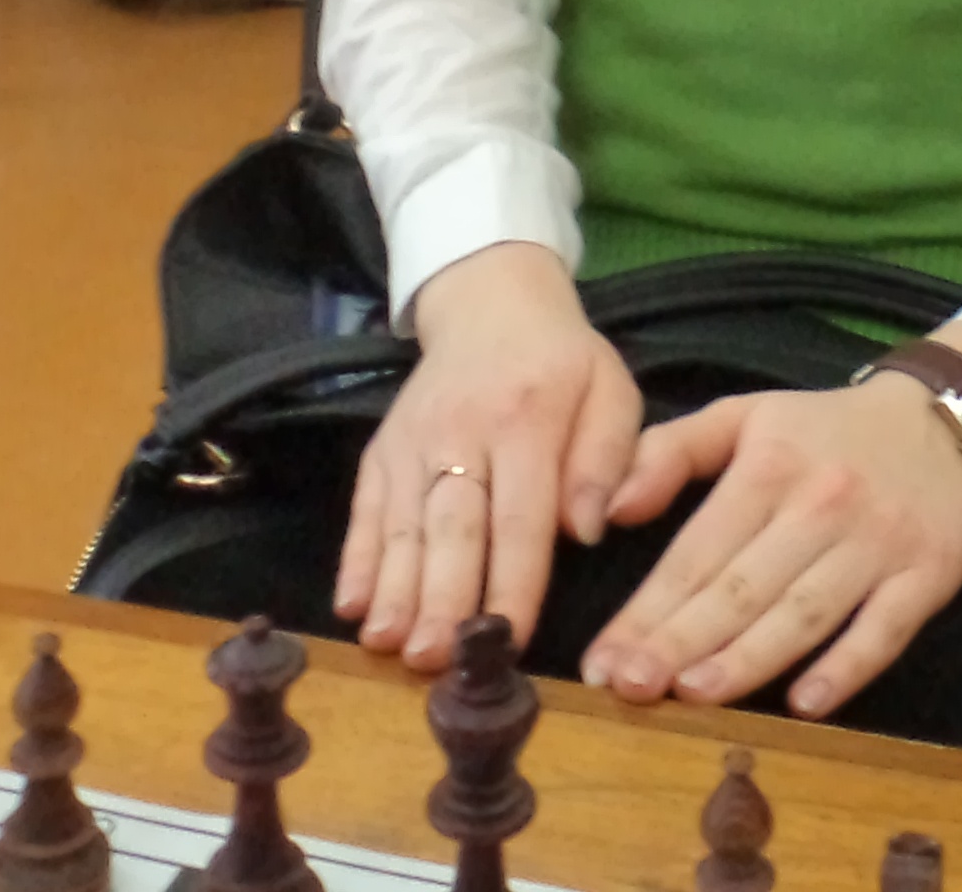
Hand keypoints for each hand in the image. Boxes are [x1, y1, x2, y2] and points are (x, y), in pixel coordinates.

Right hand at [335, 243, 641, 669]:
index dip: (514, 582)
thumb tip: (589, 530)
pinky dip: (356, 557)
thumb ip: (607, 458)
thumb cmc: (563, 362)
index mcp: (527, 421)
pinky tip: (350, 606)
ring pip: (404, 524)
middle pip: (452, 526)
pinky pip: (365, 508)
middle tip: (433, 659)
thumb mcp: (610, 391)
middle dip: (441, 597)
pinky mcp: (381, 449)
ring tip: (386, 645)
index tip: (509, 640)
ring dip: (394, 589)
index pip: (521, 516)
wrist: (491, 302)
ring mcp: (412, 441)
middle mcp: (461, 433)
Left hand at [580, 377, 961, 721]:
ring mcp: (878, 542)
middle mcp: (821, 503)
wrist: (941, 418)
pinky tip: (804, 704)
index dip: (647, 609)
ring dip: (749, 658)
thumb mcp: (744, 416)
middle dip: (681, 641)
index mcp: (769, 465)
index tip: (602, 661)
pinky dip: (846, 668)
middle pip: (743, 586)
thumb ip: (671, 452)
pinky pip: (885, 629)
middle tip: (630, 688)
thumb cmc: (823, 430)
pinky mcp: (928, 573)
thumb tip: (610, 510)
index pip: (697, 550)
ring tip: (694, 695)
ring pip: (805, 611)